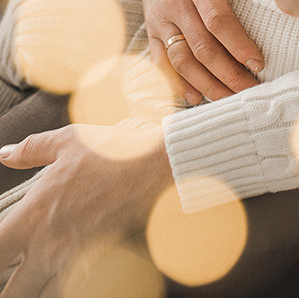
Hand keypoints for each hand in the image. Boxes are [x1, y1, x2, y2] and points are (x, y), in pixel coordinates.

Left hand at [0, 125, 171, 294]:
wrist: (158, 168)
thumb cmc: (113, 151)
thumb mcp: (69, 141)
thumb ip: (30, 149)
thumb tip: (4, 155)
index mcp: (34, 215)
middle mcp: (49, 246)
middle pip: (13, 292)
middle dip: (8, 288)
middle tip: (10, 276)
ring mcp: (75, 261)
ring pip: (41, 297)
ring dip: (34, 290)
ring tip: (33, 280)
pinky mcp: (99, 266)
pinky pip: (71, 292)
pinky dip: (61, 288)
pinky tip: (60, 279)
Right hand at [134, 0, 263, 103]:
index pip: (217, 18)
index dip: (237, 44)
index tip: (258, 62)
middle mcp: (175, 2)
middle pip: (202, 46)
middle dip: (228, 72)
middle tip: (251, 88)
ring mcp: (160, 18)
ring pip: (182, 59)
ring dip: (206, 84)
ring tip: (230, 98)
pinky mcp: (151, 28)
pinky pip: (161, 61)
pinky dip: (177, 82)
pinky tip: (196, 97)